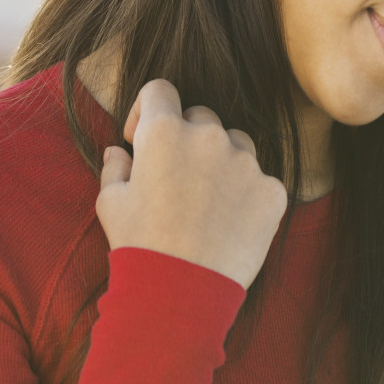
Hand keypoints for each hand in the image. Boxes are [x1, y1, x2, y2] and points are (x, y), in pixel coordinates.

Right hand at [94, 79, 288, 289]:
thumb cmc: (139, 245)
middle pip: (201, 116)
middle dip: (186, 137)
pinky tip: (229, 222)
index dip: (148, 109)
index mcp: (164, 133)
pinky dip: (246, 194)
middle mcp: (209, 137)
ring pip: (236, 144)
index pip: (160, 91)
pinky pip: (259, 180)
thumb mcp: (110, 203)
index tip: (141, 137)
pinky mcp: (272, 190)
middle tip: (176, 175)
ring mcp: (246, 163)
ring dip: (221, 160)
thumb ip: (116, 168)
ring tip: (205, 201)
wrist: (181, 292)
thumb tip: (119, 152)